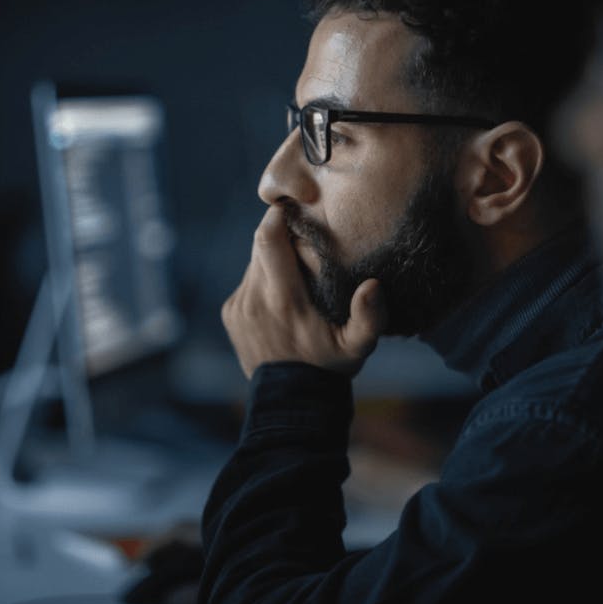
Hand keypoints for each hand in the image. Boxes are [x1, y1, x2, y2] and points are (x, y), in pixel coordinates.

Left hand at [221, 204, 387, 377]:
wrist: (291, 398)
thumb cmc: (329, 367)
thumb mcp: (357, 347)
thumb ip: (370, 318)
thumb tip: (372, 286)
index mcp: (283, 299)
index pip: (268, 239)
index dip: (276, 214)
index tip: (293, 205)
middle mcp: (254, 298)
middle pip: (260, 246)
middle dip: (279, 236)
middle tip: (303, 237)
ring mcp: (238, 306)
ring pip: (253, 264)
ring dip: (272, 261)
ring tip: (297, 272)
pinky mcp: (230, 313)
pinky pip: (247, 283)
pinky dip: (263, 281)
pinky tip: (282, 297)